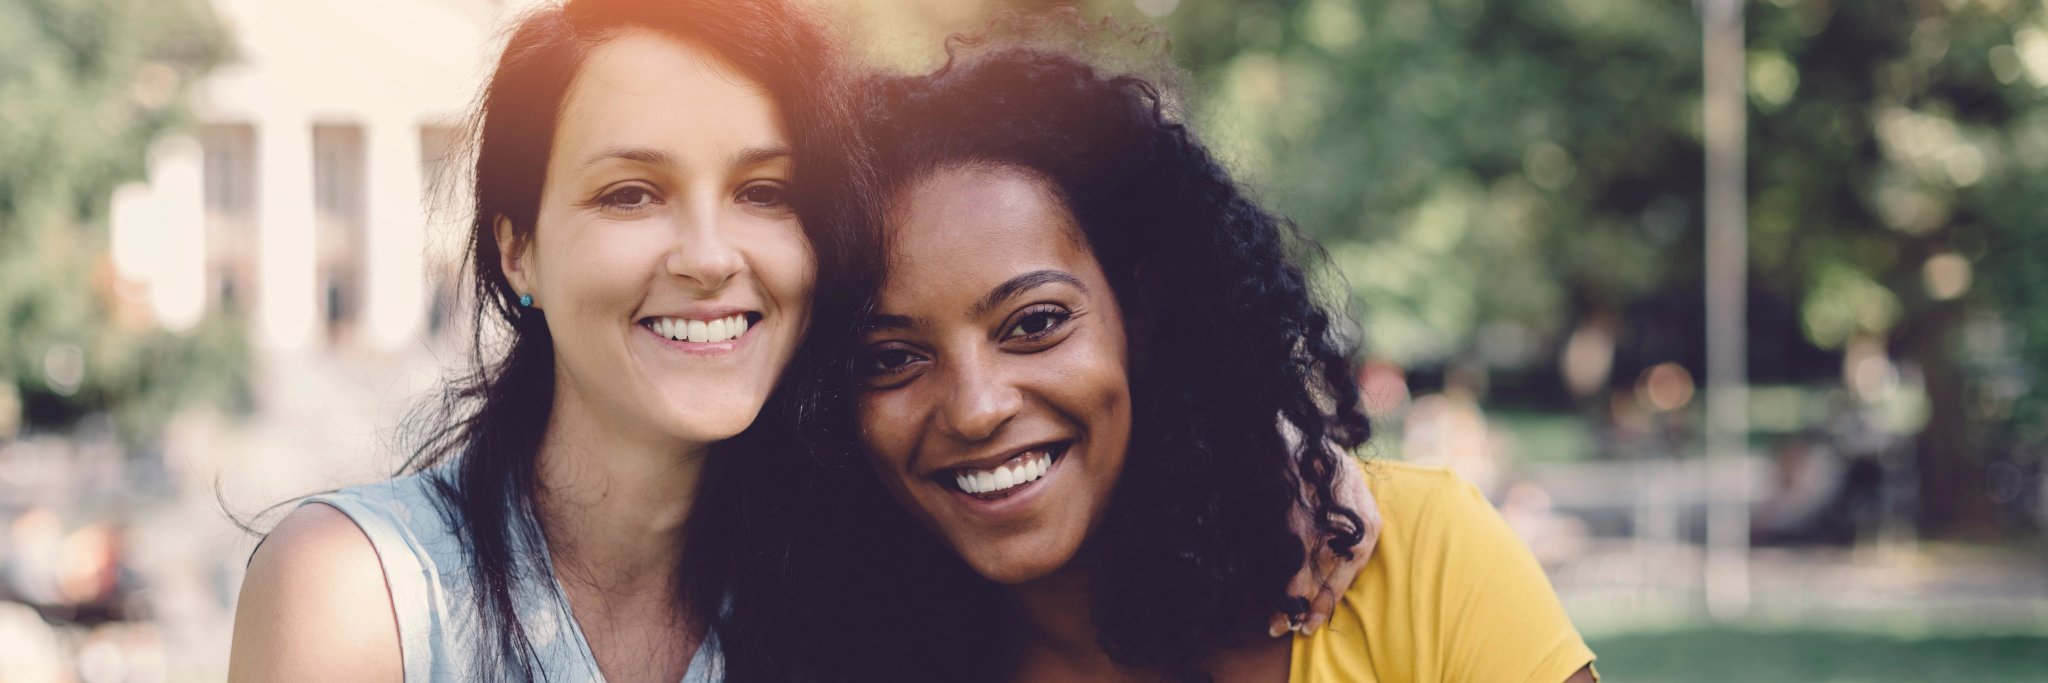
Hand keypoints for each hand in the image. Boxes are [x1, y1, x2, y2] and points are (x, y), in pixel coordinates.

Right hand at [1271, 452, 1379, 637]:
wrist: (1294, 434)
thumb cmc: (1316, 463)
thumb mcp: (1340, 494)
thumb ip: (1340, 528)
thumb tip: (1332, 561)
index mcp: (1370, 522)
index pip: (1352, 569)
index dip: (1331, 596)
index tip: (1313, 619)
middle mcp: (1358, 526)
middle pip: (1338, 578)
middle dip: (1316, 607)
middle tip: (1298, 629)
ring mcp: (1332, 526)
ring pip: (1316, 576)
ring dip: (1296, 604)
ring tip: (1279, 625)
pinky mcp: (1306, 523)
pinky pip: (1298, 563)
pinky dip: (1288, 586)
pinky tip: (1278, 602)